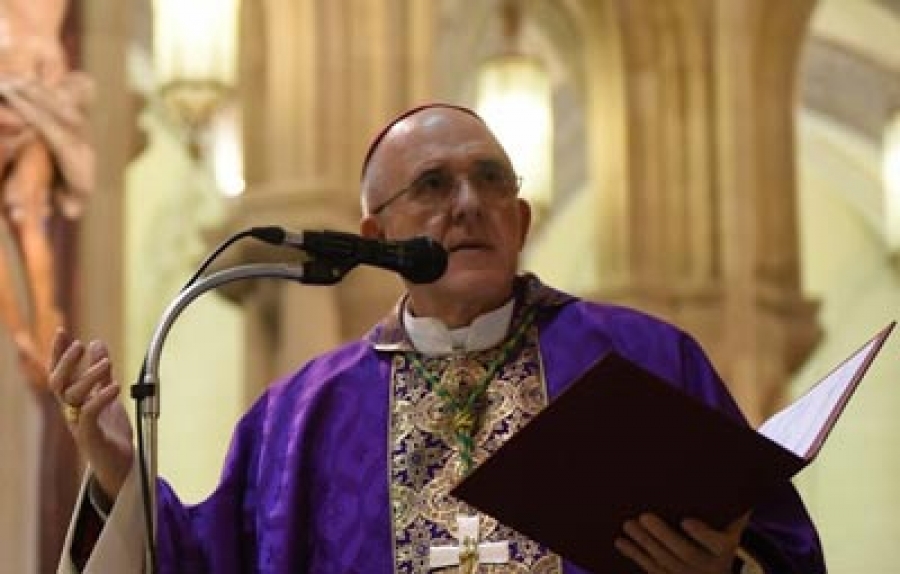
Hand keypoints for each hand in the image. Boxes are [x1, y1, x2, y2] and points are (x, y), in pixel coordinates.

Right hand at [48, 328, 133, 501]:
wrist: (120, 465)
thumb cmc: (110, 431)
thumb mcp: (107, 395)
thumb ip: (101, 373)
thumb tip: (96, 343)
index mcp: (72, 400)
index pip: (59, 373)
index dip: (58, 353)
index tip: (62, 331)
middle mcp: (70, 411)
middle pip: (57, 383)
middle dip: (66, 362)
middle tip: (80, 345)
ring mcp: (78, 424)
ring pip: (73, 396)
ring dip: (89, 376)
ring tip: (107, 362)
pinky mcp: (90, 437)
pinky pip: (90, 414)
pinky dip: (101, 398)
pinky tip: (115, 386)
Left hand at [615, 512, 748, 573]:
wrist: (720, 570)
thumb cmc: (724, 534)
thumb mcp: (733, 523)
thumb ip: (733, 505)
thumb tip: (735, 475)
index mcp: (725, 549)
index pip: (716, 543)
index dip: (702, 534)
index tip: (686, 521)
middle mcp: (709, 566)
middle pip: (686, 554)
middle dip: (663, 536)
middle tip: (644, 517)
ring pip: (665, 562)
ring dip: (644, 543)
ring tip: (628, 525)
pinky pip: (652, 569)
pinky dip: (635, 555)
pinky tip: (621, 542)